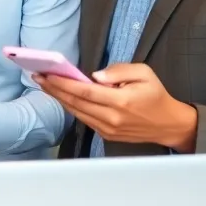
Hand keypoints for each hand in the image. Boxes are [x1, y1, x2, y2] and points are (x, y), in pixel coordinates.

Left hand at [35, 63, 196, 151]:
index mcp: (121, 102)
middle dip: (54, 89)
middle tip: (38, 76)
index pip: (85, 91)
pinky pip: (83, 119)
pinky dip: (71, 107)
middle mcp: (112, 118)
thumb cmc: (156, 96)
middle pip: (75, 102)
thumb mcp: (145, 73)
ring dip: (59, 98)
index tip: (48, 74)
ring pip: (76, 112)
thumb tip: (95, 76)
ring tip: (45, 84)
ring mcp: (107, 129)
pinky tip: (62, 96)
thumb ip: (119, 70)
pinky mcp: (106, 134)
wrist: (168, 124)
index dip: (64, 83)